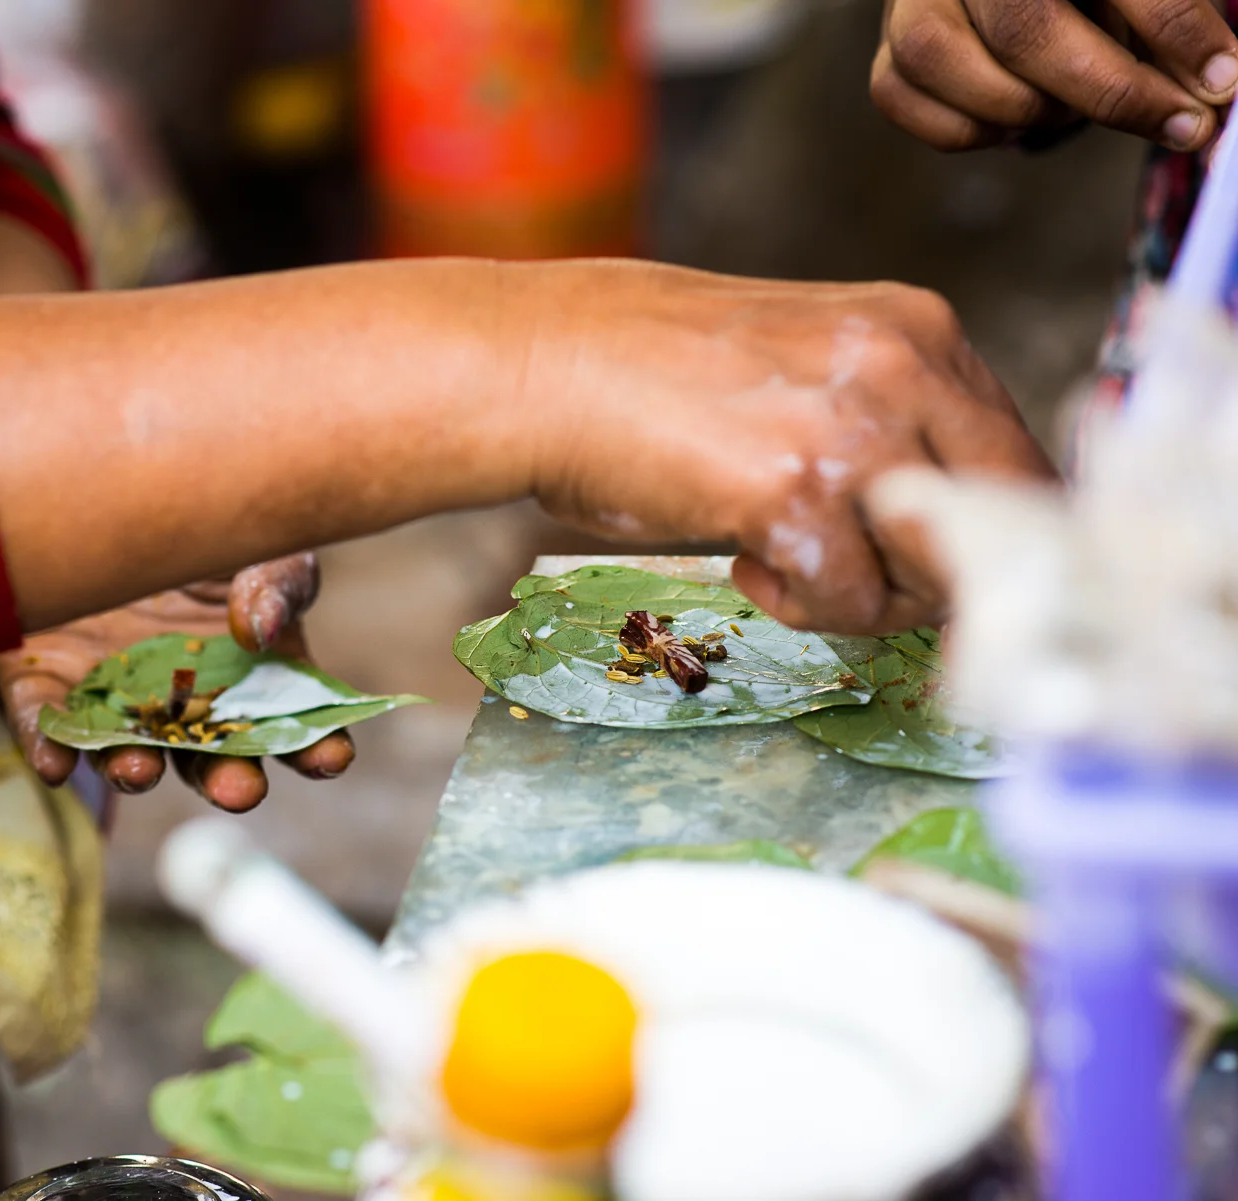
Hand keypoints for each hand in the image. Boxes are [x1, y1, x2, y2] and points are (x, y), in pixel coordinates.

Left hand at [0, 554, 354, 813]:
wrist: (100, 488)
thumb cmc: (196, 520)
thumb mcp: (251, 539)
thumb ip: (275, 581)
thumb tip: (258, 629)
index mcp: (252, 673)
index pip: (295, 724)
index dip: (318, 746)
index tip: (331, 755)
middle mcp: (185, 703)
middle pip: (213, 759)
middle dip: (229, 780)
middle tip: (240, 790)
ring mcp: (116, 698)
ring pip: (128, 752)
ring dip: (136, 772)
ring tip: (140, 773)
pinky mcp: (46, 680)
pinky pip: (46, 723)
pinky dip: (50, 746)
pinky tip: (52, 763)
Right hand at [517, 261, 1056, 633]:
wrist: (545, 365)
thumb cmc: (649, 369)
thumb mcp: (808, 363)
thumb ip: (889, 417)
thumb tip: (944, 524)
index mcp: (918, 328)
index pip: (1014, 454)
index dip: (974, 528)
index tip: (922, 562)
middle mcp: (906, 369)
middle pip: (999, 517)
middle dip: (939, 572)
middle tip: (866, 583)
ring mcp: (856, 431)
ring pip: (930, 571)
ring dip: (862, 593)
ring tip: (782, 557)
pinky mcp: (796, 495)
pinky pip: (846, 602)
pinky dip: (798, 605)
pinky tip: (742, 560)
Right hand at [871, 0, 1237, 150]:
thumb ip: (1165, 15)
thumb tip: (1210, 83)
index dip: (1171, 29)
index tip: (1223, 81)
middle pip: (1025, 31)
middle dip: (1112, 90)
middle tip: (1179, 123)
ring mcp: (911, 7)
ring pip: (959, 77)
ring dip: (1036, 111)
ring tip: (1077, 105)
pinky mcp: (888, 57)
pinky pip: (921, 114)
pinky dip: (979, 130)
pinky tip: (1019, 114)